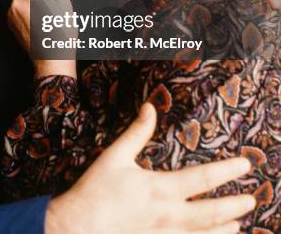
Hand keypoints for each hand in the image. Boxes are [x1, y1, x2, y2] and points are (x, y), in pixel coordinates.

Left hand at [7, 0, 76, 77]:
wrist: (51, 59)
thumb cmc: (64, 31)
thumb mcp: (63, 1)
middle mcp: (17, 0)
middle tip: (50, 3)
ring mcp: (10, 10)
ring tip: (44, 14)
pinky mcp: (8, 19)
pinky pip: (16, 4)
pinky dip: (25, 7)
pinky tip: (36, 20)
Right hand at [46, 103, 254, 233]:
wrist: (76, 227)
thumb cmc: (95, 190)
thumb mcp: (115, 156)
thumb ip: (136, 132)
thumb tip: (150, 107)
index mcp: (159, 189)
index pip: (202, 179)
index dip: (226, 171)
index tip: (246, 165)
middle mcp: (167, 217)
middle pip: (210, 214)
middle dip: (233, 207)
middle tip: (251, 200)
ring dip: (223, 231)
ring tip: (238, 227)